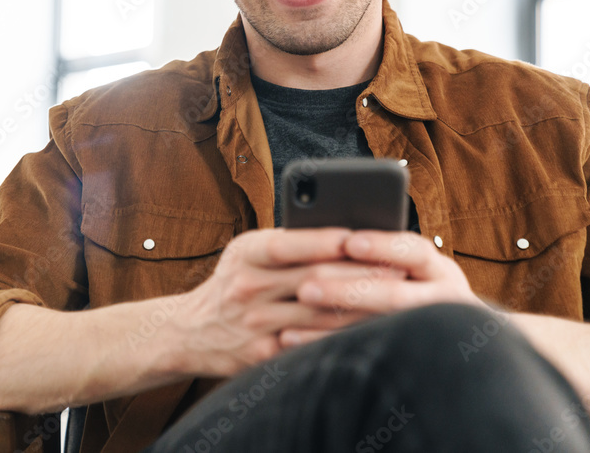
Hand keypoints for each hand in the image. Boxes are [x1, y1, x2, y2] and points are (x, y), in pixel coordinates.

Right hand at [175, 228, 406, 376]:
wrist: (191, 331)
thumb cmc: (233, 282)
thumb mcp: (246, 252)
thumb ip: (287, 244)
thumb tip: (346, 234)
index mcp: (245, 254)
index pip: (287, 243)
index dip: (326, 240)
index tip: (361, 235)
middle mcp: (247, 288)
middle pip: (313, 279)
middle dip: (360, 273)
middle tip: (398, 267)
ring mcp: (255, 324)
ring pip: (319, 314)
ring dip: (362, 306)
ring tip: (395, 297)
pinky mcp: (262, 355)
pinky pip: (311, 344)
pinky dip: (342, 336)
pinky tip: (369, 330)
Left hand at [279, 230, 485, 346]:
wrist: (440, 346)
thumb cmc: (402, 286)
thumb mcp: (405, 267)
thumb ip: (373, 254)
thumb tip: (332, 238)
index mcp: (439, 271)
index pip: (415, 252)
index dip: (382, 247)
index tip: (349, 243)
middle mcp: (443, 303)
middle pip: (396, 296)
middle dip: (347, 291)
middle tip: (306, 288)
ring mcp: (430, 337)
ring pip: (378, 328)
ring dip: (332, 319)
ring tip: (297, 312)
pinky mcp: (405, 362)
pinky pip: (360, 353)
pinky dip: (322, 343)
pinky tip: (292, 338)